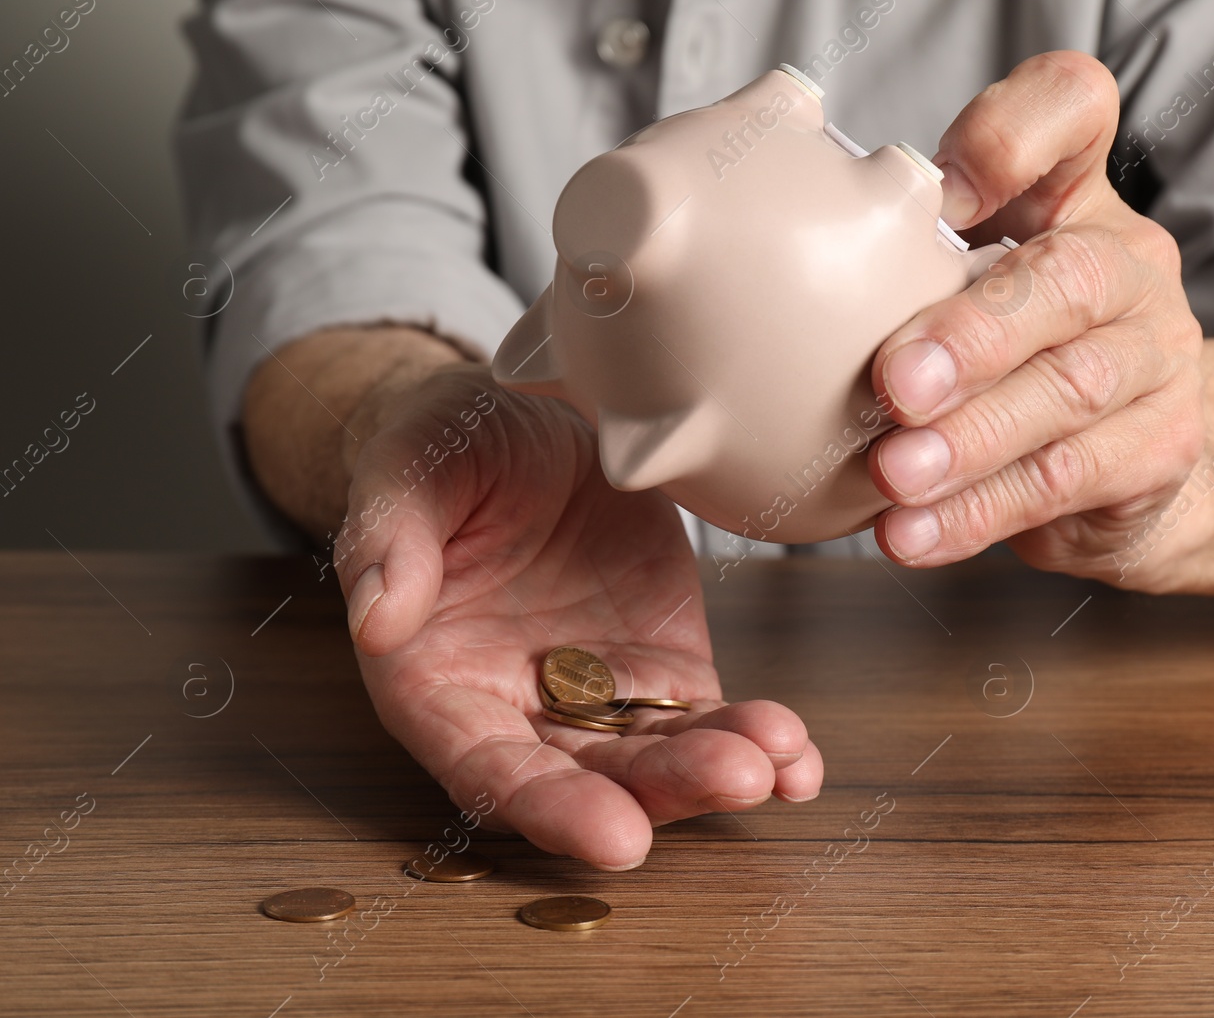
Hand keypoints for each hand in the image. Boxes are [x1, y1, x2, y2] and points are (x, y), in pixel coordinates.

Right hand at [333, 364, 820, 869]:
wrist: (520, 417)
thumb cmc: (443, 449)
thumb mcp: (406, 471)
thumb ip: (388, 541)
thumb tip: (376, 616)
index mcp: (439, 684)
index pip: (489, 770)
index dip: (550, 808)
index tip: (615, 835)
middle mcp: (519, 709)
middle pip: (591, 778)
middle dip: (664, 790)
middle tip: (732, 778)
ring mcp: (599, 690)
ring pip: (660, 754)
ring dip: (722, 765)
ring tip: (779, 756)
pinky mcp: (661, 662)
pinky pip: (709, 716)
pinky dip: (756, 741)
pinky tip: (800, 756)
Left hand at [869, 51, 1206, 588]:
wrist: (1124, 462)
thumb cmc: (1009, 354)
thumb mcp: (957, 288)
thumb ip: (894, 262)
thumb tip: (763, 278)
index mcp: (1072, 196)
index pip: (1072, 108)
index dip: (1012, 132)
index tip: (941, 187)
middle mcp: (1131, 263)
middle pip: (1070, 276)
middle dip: (975, 333)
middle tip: (894, 384)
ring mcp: (1158, 356)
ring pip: (1071, 392)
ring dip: (972, 440)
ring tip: (893, 475)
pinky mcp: (1162, 449)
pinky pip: (1066, 481)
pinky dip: (981, 513)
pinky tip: (914, 533)